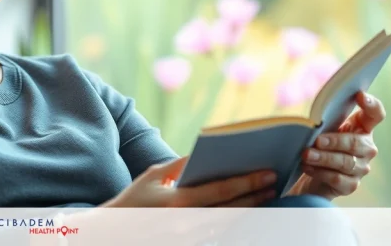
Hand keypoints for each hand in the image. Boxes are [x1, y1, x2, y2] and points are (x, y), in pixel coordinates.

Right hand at [61, 159, 276, 245]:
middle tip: (274, 183)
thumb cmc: (132, 201)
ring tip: (266, 197)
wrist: (115, 233)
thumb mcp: (152, 176)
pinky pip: (217, 234)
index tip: (267, 173)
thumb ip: (179, 165)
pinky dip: (232, 223)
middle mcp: (186, 223)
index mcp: (177, 202)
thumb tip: (202, 154)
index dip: (246, 182)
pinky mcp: (188, 245)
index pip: (221, 191)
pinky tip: (245, 214)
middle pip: (231, 210)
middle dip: (255, 196)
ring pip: (229, 225)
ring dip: (249, 211)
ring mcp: (189, 238)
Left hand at [295, 91, 384, 199]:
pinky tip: (306, 167)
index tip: (360, 95)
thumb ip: (323, 122)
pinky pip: (337, 178)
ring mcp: (360, 168)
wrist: (310, 178)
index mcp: (361, 128)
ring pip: (345, 162)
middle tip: (317, 140)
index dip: (371, 105)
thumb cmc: (317, 147)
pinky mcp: (350, 185)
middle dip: (335, 141)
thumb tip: (311, 117)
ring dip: (323, 158)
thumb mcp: (320, 130)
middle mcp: (366, 148)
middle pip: (355, 142)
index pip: (375, 115)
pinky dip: (320, 172)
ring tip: (306, 154)